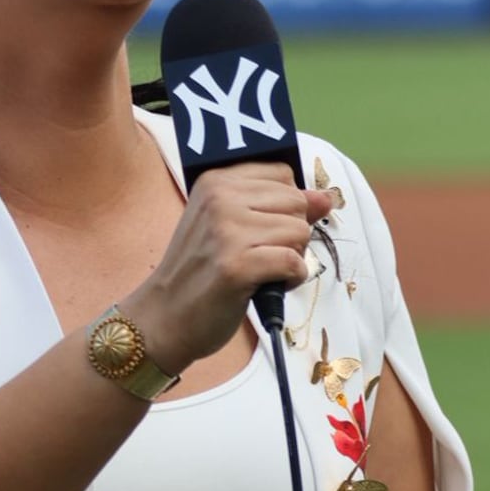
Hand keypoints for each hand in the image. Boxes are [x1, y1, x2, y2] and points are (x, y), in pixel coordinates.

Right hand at [123, 164, 335, 375]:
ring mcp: (226, 232)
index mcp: (215, 181)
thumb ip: (277, 206)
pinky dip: (290, 279)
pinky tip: (267, 285)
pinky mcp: (236, 267)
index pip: (282, 174)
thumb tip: (325, 198)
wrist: (164, 316)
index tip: (260, 228)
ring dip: (290, 257)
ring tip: (259, 271)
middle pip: (296, 202)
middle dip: (290, 233)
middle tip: (258, 254)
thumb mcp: (231, 226)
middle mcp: (219, 199)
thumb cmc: (200, 272)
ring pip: (299, 232)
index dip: (284, 205)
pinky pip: (294, 262)